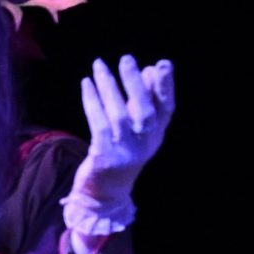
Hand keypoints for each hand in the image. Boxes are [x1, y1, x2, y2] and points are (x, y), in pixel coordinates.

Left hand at [72, 56, 174, 207]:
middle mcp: (144, 143)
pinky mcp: (104, 156)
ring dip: (108, 86)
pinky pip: (98, 123)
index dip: (166, 86)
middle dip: (135, 83)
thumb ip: (145, 103)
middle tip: (126, 59)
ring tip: (99, 65)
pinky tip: (86, 84)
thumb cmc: (122, 153)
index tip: (162, 64)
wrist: (105, 194)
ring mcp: (124, 151)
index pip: (167, 108)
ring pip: (118, 114)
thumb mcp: (139, 131)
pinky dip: (92, 101)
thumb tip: (149, 69)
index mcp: (156, 135)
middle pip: (144, 110)